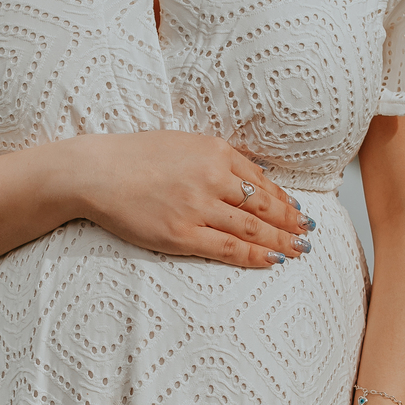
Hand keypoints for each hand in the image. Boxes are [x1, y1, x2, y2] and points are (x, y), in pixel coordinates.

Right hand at [75, 131, 316, 267]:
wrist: (96, 172)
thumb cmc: (135, 156)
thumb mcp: (182, 143)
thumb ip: (214, 158)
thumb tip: (246, 175)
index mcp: (215, 152)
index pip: (260, 180)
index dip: (283, 199)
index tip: (297, 211)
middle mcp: (212, 178)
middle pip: (264, 205)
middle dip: (290, 222)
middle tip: (308, 234)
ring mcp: (198, 208)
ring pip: (252, 228)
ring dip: (280, 241)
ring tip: (298, 250)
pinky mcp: (181, 234)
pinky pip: (227, 248)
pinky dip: (253, 255)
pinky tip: (270, 260)